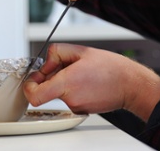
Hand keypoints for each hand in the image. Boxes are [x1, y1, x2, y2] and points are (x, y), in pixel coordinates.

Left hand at [23, 43, 159, 120]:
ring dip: (64, 83)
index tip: (32, 80)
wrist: (130, 84)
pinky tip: (87, 82)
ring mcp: (76, 106)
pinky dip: (73, 90)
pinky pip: (70, 98)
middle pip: (47, 91)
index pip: (35, 95)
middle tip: (62, 68)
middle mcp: (70, 98)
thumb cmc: (111, 68)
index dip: (29, 87)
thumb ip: (57, 52)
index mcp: (67, 82)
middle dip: (50, 79)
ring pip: (59, 94)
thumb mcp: (82, 50)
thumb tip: (45, 63)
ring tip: (82, 73)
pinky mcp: (83, 110)